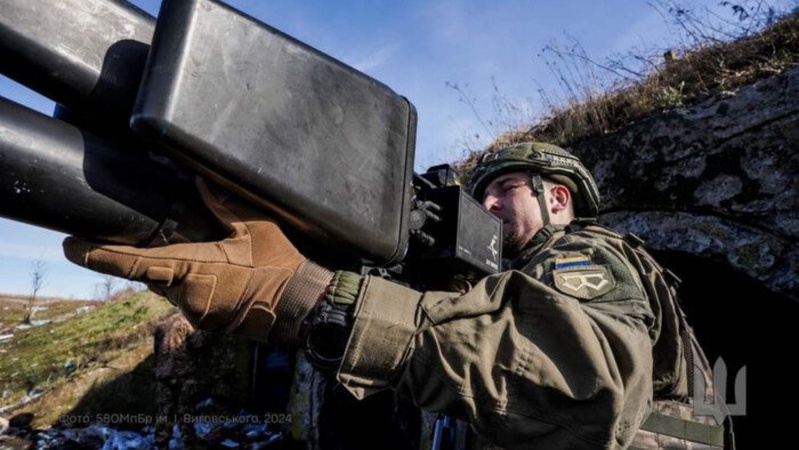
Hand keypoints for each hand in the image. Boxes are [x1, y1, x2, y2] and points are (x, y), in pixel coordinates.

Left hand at [63, 178, 330, 342]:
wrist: (301, 307)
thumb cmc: (280, 265)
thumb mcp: (256, 227)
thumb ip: (224, 204)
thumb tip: (198, 178)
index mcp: (195, 269)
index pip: (137, 262)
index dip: (99, 254)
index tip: (70, 245)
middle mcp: (188, 296)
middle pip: (149, 274)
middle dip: (141, 256)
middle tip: (135, 235)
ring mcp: (196, 312)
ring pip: (165, 287)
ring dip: (166, 270)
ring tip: (189, 251)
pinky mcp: (206, 321)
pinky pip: (182, 298)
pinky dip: (184, 282)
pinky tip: (207, 269)